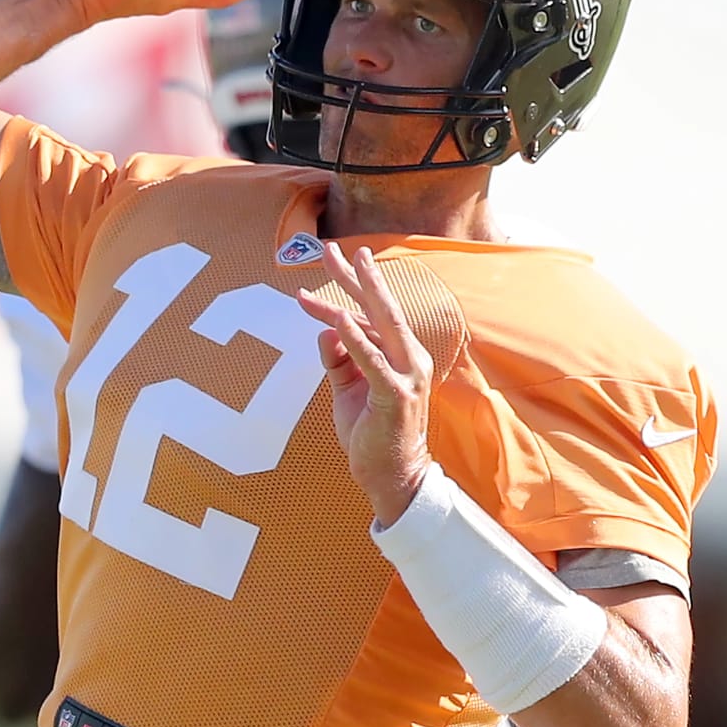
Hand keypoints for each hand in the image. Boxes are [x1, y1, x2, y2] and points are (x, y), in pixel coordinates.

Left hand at [295, 242, 432, 525]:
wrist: (394, 477)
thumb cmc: (372, 434)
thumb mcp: (347, 390)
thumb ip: (337, 360)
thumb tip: (325, 330)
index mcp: (401, 355)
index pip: (370, 316)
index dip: (343, 293)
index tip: (317, 274)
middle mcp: (410, 358)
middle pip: (381, 308)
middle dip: (357, 276)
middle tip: (332, 249)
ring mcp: (408, 375)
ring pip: (382, 325)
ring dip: (360, 293)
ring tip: (345, 265)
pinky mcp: (396, 395)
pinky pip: (374, 361)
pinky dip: (357, 339)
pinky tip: (340, 319)